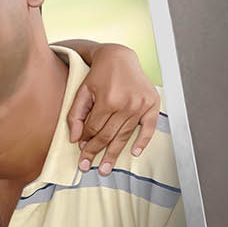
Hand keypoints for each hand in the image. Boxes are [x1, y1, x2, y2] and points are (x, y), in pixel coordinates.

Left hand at [66, 44, 158, 175]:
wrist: (119, 58)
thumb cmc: (99, 75)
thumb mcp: (82, 91)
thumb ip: (75, 114)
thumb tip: (75, 139)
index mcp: (108, 100)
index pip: (94, 128)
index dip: (86, 141)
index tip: (81, 152)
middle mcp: (126, 104)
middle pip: (109, 135)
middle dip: (97, 152)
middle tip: (89, 168)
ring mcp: (141, 105)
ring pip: (124, 135)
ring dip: (114, 153)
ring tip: (106, 168)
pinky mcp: (152, 104)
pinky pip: (148, 128)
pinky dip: (143, 141)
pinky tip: (135, 153)